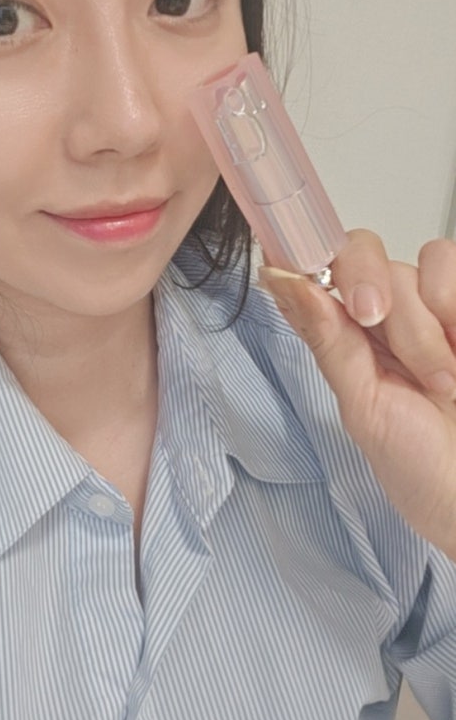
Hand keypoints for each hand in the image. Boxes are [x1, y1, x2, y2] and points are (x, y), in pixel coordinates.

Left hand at [257, 231, 455, 561]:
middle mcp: (389, 313)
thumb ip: (328, 340)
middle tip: (374, 322)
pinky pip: (450, 266)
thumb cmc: (421, 466)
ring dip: (422, 326)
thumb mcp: (363, 407)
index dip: (305, 255)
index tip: (300, 266)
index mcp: (349, 336)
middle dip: (368, 287)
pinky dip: (451, 311)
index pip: (317, 270)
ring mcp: (434, 308)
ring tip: (439, 380)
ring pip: (414, 265)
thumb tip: (280, 279)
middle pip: (362, 253)